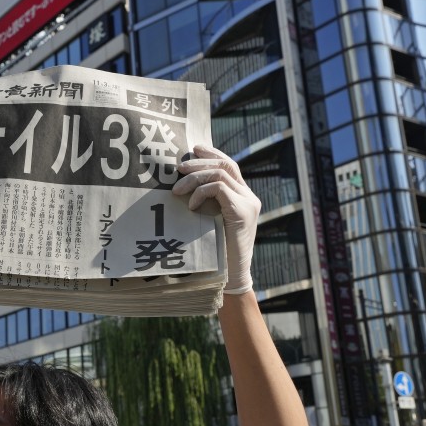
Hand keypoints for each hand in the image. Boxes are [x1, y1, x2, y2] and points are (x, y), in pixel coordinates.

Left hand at [173, 145, 259, 293]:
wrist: (230, 277)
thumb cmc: (214, 253)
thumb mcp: (208, 222)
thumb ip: (205, 205)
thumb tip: (180, 187)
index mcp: (243, 197)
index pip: (230, 166)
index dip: (212, 154)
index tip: (193, 148)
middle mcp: (250, 197)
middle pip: (226, 165)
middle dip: (199, 162)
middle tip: (178, 167)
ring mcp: (249, 203)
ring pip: (221, 174)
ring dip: (194, 178)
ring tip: (176, 190)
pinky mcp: (242, 212)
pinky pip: (219, 188)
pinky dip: (201, 192)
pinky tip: (190, 206)